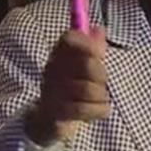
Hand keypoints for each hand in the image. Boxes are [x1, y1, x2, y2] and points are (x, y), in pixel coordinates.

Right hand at [25, 27, 107, 144]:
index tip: (99, 55)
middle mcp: (51, 70)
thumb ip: (92, 49)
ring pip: (88, 89)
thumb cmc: (70, 90)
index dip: (89, 44)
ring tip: (100, 100)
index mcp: (58, 55)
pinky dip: (99, 110)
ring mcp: (51, 92)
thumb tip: (99, 30)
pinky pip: (83, 109)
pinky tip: (101, 110)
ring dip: (101, 96)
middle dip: (101, 76)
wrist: (49, 121)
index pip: (70, 38)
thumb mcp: (82, 68)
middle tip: (101, 84)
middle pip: (88, 64)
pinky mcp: (55, 112)